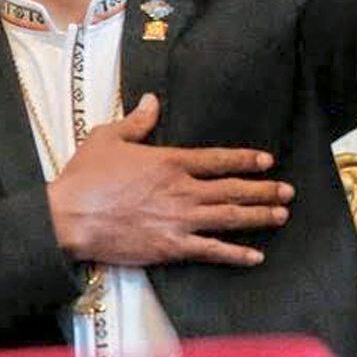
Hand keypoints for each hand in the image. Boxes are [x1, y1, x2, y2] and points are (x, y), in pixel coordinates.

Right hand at [46, 94, 291, 267]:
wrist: (69, 217)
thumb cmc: (84, 177)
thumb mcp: (106, 138)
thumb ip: (136, 122)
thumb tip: (152, 101)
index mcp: (168, 162)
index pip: (217, 159)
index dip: (245, 159)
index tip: (266, 160)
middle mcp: (182, 190)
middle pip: (233, 189)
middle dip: (264, 190)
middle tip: (286, 191)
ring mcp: (180, 220)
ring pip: (230, 217)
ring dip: (259, 217)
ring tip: (280, 215)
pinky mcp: (172, 246)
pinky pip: (213, 250)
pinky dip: (237, 254)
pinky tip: (255, 256)